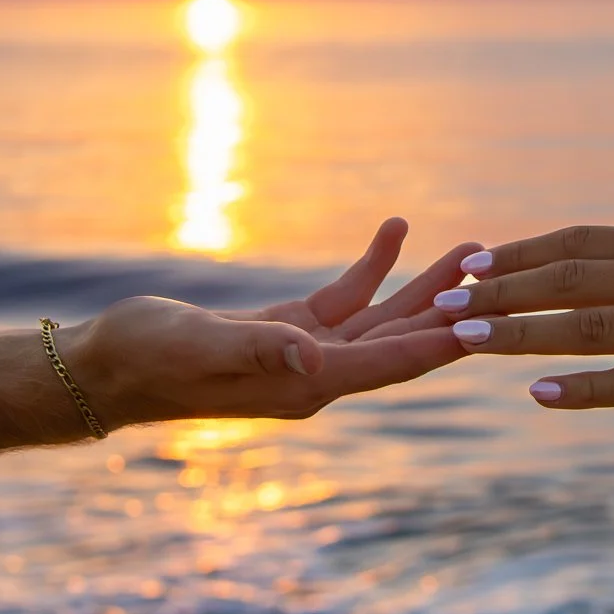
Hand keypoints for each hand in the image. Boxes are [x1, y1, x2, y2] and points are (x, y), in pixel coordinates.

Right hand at [66, 219, 482, 424]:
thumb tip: (315, 357)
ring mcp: (308, 353)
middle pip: (402, 341)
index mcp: (306, 385)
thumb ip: (261, 349)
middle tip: (502, 274)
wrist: (112, 364)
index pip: (390, 363)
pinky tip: (395, 229)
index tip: (492, 324)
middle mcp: (318, 374)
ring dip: (425, 284)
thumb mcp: (203, 345)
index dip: (442, 343)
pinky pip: (346, 297)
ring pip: (383, 317)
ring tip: (469, 248)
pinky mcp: (292, 330)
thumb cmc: (149, 357)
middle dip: (452, 309)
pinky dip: (372, 266)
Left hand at [433, 225, 613, 410]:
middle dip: (501, 287)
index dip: (521, 251)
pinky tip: (540, 394)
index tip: (468, 260)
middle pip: (572, 274)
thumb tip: (605, 273)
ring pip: (592, 324)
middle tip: (440, 299)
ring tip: (463, 338)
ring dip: (522, 330)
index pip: (581, 240)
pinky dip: (586, 388)